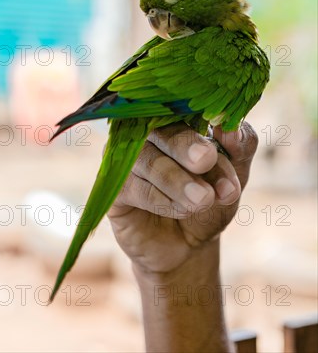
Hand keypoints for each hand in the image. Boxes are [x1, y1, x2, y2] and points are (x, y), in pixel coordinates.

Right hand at [108, 121, 257, 274]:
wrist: (189, 245)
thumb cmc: (210, 199)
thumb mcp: (234, 174)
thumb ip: (239, 147)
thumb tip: (231, 126)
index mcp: (177, 119)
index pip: (185, 108)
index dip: (202, 119)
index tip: (222, 137)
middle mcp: (147, 132)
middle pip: (161, 128)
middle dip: (186, 145)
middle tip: (206, 160)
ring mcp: (127, 158)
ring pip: (148, 159)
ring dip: (178, 180)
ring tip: (204, 200)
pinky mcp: (115, 187)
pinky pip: (134, 187)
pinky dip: (162, 199)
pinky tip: (183, 210)